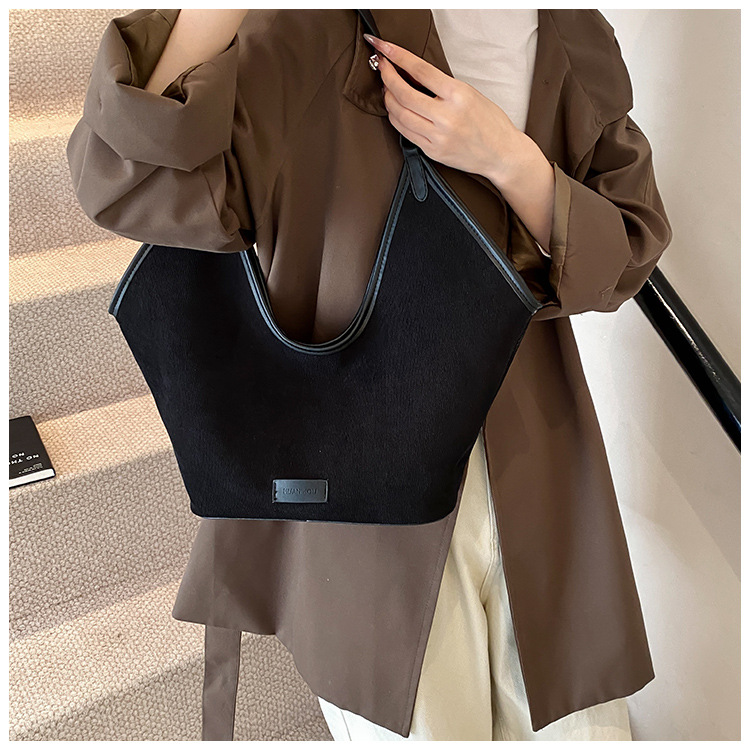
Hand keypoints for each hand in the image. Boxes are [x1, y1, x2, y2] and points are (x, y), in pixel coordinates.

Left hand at [364, 33, 554, 251]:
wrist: (501, 154)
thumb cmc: (490, 122)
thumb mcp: (471, 94)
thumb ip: (442, 86)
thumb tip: (413, 75)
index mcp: (458, 95)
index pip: (420, 70)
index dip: (397, 57)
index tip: (384, 48)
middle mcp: (446, 117)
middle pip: (403, 94)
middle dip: (387, 77)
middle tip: (382, 67)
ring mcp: (438, 137)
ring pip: (399, 115)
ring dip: (388, 99)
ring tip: (387, 89)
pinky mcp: (432, 151)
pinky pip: (405, 132)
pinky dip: (396, 118)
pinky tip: (395, 109)